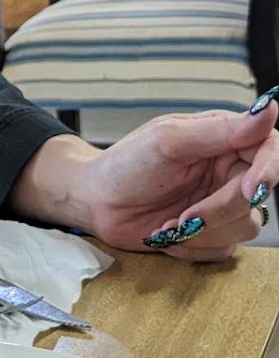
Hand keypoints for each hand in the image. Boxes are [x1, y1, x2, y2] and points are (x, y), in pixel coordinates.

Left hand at [12, 108, 278, 261]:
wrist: (97, 203)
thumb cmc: (126, 164)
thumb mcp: (168, 141)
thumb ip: (220, 130)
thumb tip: (269, 108)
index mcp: (224, 138)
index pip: (270, 148)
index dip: (268, 170)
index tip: (249, 189)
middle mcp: (229, 170)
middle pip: (256, 195)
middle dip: (220, 210)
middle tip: (184, 215)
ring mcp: (221, 203)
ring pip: (246, 226)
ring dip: (205, 232)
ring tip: (169, 224)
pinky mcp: (211, 233)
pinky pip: (225, 249)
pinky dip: (195, 248)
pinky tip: (168, 236)